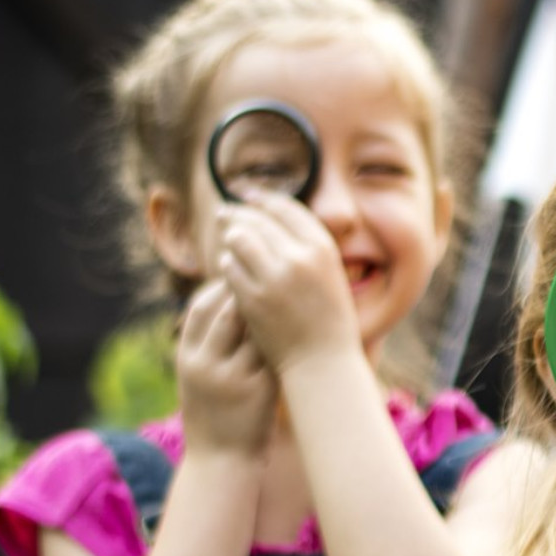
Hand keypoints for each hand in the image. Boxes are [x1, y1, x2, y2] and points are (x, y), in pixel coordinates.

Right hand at [176, 281, 276, 460]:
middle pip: (226, 311)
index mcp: (186, 357)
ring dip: (270, 310)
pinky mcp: (259, 389)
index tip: (243, 275)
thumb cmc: (213, 414)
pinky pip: (273, 352)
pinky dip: (284, 335)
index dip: (221, 287)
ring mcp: (231, 377)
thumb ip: (207, 344)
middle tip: (273, 276)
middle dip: (249, 291)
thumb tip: (228, 302)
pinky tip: (298, 324)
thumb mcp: (197, 377)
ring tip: (287, 296)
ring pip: (253, 329)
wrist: (220, 460)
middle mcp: (204, 364)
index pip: (199, 306)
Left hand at [215, 195, 360, 370]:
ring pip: (238, 240)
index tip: (249, 194)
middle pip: (257, 220)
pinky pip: (228, 267)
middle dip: (237, 213)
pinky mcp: (250, 297)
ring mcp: (273, 278)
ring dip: (231, 239)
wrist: (322, 362)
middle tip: (224, 212)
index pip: (286, 208)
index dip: (264, 198)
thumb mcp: (331, 275)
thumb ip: (307, 248)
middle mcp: (298, 258)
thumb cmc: (329, 320)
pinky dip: (227, 265)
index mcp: (323, 249)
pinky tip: (230, 267)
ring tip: (228, 239)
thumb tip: (273, 220)